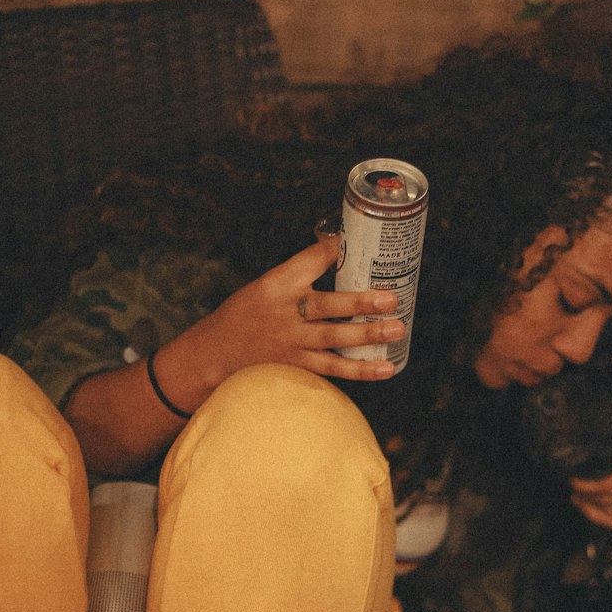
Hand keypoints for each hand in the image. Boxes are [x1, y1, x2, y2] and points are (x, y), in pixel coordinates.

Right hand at [172, 238, 406, 400]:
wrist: (214, 355)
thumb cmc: (247, 315)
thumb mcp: (267, 285)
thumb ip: (303, 273)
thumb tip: (342, 246)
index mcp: (277, 284)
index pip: (308, 262)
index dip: (332, 250)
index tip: (355, 241)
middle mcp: (285, 313)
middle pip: (326, 306)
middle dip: (360, 302)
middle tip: (392, 299)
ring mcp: (292, 342)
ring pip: (333, 339)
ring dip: (367, 336)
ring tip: (397, 329)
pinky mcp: (297, 366)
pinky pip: (333, 369)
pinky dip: (360, 370)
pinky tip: (385, 367)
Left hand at [569, 405, 611, 537]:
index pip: (609, 485)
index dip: (587, 484)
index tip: (573, 479)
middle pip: (606, 502)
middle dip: (584, 496)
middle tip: (570, 488)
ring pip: (611, 518)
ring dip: (590, 511)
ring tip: (576, 501)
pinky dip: (606, 522)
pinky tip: (596, 514)